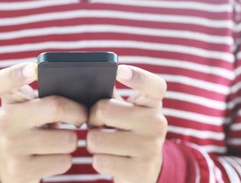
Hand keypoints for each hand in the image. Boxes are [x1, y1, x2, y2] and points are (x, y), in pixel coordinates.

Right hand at [0, 63, 87, 182]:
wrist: (11, 163)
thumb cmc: (33, 125)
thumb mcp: (34, 106)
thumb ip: (51, 94)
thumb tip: (89, 94)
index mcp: (11, 98)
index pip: (2, 81)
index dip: (16, 74)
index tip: (33, 69)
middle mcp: (6, 119)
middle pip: (56, 107)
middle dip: (79, 112)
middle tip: (84, 115)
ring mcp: (11, 145)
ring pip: (66, 139)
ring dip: (73, 140)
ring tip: (64, 138)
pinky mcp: (20, 169)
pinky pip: (63, 161)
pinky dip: (67, 158)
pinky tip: (57, 155)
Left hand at [87, 65, 167, 182]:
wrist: (142, 170)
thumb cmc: (125, 132)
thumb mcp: (124, 112)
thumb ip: (110, 96)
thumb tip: (83, 83)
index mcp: (151, 103)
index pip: (153, 86)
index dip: (138, 76)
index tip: (119, 70)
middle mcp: (156, 123)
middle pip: (104, 110)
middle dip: (92, 118)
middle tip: (97, 123)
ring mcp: (151, 148)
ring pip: (96, 139)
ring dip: (92, 142)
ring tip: (104, 143)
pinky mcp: (141, 171)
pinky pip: (100, 161)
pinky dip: (97, 160)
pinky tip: (109, 159)